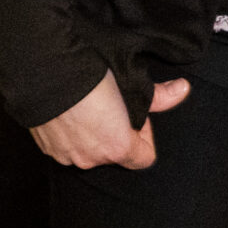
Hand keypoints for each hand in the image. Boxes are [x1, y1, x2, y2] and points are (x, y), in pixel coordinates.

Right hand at [30, 71, 190, 170]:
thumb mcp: (128, 82)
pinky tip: (68, 112)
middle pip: (115, 153)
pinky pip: (66, 147)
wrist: (44, 68)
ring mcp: (67, 156)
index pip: (145, 157)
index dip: (144, 135)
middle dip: (115, 133)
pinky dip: (69, 134)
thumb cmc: (89, 75)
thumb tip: (184, 89)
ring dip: (91, 135)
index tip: (134, 114)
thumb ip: (158, 96)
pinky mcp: (47, 149)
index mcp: (117, 147)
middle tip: (108, 106)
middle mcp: (92, 159)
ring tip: (86, 107)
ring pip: (89, 151)